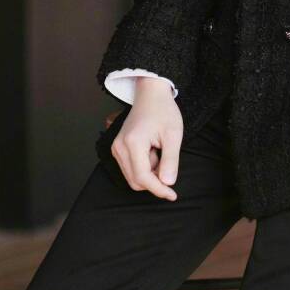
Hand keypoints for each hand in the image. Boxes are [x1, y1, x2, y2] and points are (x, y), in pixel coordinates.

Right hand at [110, 77, 182, 198]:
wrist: (151, 94)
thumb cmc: (163, 111)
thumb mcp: (173, 136)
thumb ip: (170, 161)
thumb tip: (167, 183)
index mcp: (132, 144)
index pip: (143, 178)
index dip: (159, 190)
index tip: (173, 195)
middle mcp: (119, 147)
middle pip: (136, 181)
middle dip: (154, 181)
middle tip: (168, 164)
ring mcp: (116, 148)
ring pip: (133, 177)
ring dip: (150, 173)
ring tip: (159, 152)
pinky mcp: (117, 148)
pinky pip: (131, 169)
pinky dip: (144, 167)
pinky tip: (152, 152)